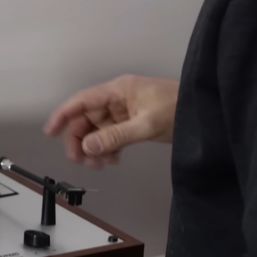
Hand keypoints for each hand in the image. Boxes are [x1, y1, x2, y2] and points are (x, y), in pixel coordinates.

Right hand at [44, 75, 178, 168]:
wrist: (207, 113)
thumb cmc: (179, 110)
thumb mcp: (146, 125)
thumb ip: (114, 136)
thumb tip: (87, 147)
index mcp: (118, 91)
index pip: (81, 101)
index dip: (63, 115)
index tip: (49, 133)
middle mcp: (117, 99)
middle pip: (86, 118)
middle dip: (81, 140)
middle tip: (81, 161)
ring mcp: (124, 111)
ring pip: (97, 130)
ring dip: (94, 148)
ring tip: (100, 165)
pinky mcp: (132, 123)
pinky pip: (111, 136)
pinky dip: (108, 149)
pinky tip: (113, 160)